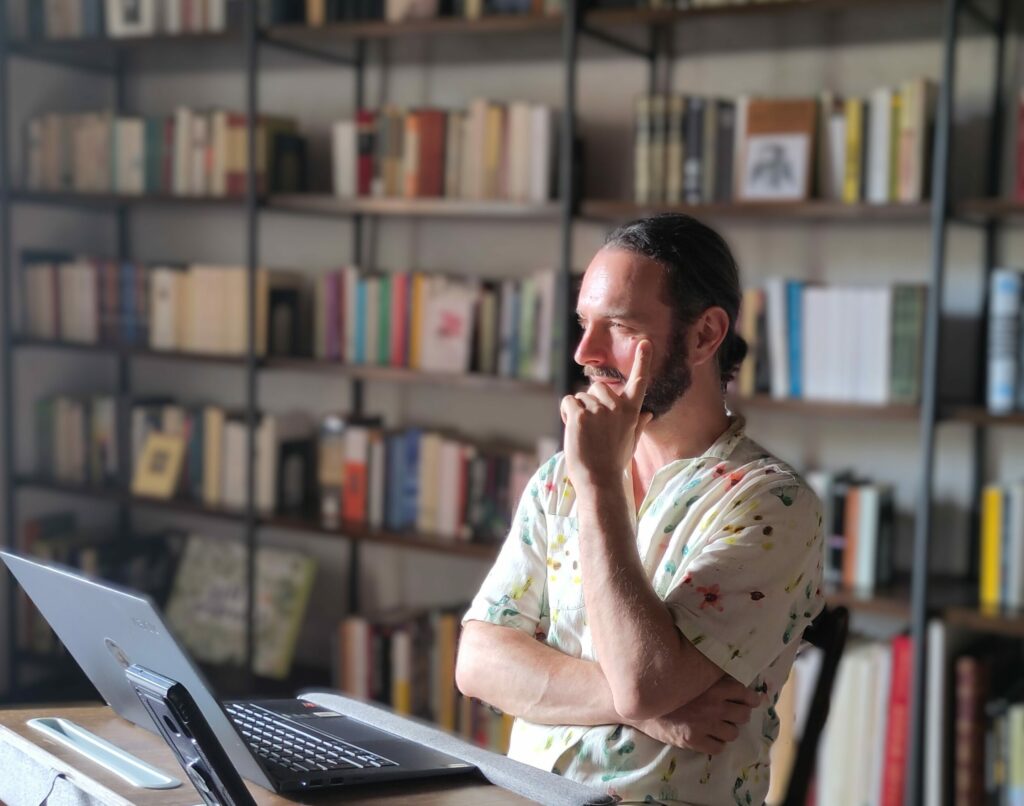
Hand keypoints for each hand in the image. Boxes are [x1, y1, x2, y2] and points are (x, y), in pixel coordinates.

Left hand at [560, 341, 653, 489]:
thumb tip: (648, 414)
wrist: (599, 480)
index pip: (639, 382)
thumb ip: (637, 424)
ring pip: (581, 397)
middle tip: (593, 429)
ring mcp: (599, 410)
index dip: (642, 361)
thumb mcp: (630, 442)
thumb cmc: (613, 462)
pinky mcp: (580, 415)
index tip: (644, 342)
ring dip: (578, 411)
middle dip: (591, 403)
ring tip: (584, 434)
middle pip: (597, 387)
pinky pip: (568, 402)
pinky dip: (566, 414)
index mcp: (632, 411)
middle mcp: (617, 407)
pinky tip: (573, 431)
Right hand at [629, 677, 761, 754]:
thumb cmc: (663, 681)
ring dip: (729, 729)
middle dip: (740, 714)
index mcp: (713, 685)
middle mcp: (714, 705)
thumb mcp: (688, 670)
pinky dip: (717, 744)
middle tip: (733, 712)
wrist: (639, 701)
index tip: (753, 699)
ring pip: (733, 733)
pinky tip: (710, 738)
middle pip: (743, 715)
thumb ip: (706, 669)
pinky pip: (718, 748)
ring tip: (721, 726)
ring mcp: (705, 725)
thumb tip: (721, 665)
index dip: (752, 698)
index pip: (744, 693)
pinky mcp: (694, 740)